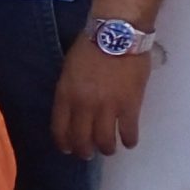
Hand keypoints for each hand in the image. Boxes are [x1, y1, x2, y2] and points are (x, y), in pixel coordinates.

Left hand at [53, 36, 150, 159]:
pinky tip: (129, 142)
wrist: (117, 35)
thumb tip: (74, 107)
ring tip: (109, 150)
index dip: (64, 143)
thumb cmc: (90, 46)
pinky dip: (129, 140)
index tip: (67, 149)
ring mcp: (107, 107)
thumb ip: (70, 91)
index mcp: (65, 95)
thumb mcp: (69, 70)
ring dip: (107, 149)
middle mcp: (83, 105)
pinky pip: (128, 131)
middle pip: (81, 138)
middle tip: (89, 154)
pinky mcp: (130, 105)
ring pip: (104, 140)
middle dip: (84, 151)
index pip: (59, 128)